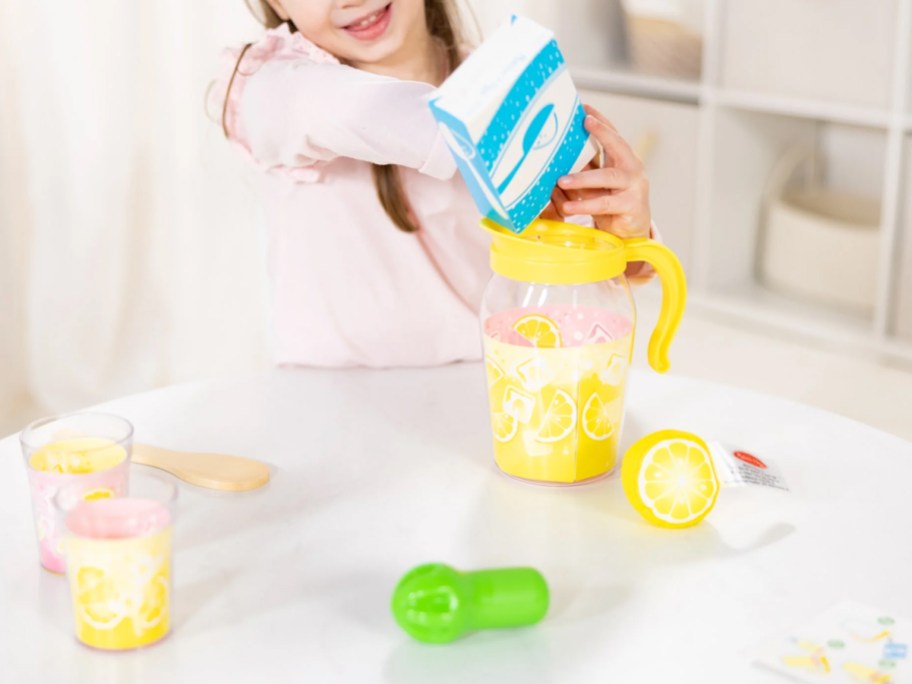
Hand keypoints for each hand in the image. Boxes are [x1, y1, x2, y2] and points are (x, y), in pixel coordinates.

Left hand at [544, 104, 651, 239]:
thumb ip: (584, 170)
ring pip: (608, 177)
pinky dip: (585, 205)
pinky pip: (604, 204)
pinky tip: (568, 207)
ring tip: (561, 181)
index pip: (613, 136)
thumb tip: (557, 156)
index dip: (600, 121)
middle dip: (602, 132)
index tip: (584, 107)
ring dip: (583, 178)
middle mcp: (632, 169)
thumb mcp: (595, 185)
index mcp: (623, 160)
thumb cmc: (610, 205)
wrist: (630, 233)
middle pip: (618, 146)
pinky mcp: (631, 206)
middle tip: (585, 122)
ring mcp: (634, 187)